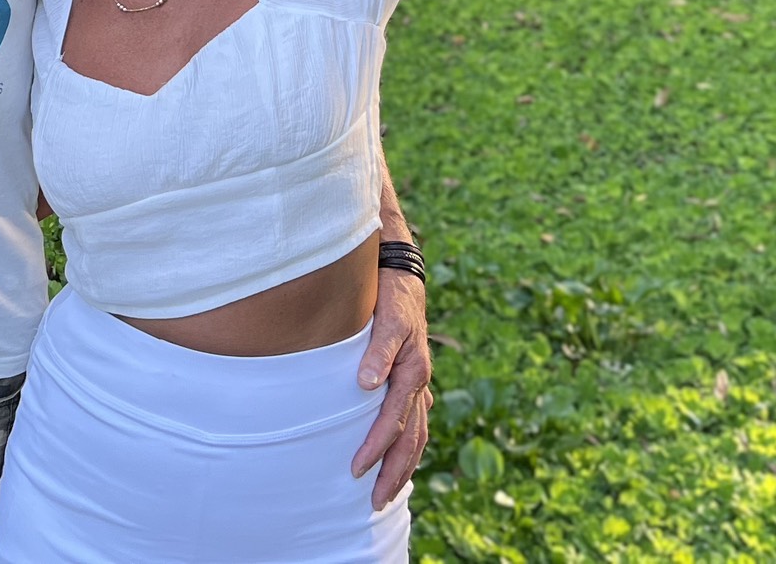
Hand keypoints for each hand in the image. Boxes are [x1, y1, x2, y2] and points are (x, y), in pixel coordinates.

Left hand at [351, 267, 432, 507]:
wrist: (402, 273)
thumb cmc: (391, 295)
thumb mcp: (387, 319)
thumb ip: (377, 351)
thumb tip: (367, 385)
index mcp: (413, 372)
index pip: (393, 422)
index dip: (375, 448)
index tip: (356, 471)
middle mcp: (420, 383)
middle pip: (411, 439)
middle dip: (393, 473)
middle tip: (374, 502)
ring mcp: (419, 383)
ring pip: (417, 435)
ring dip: (403, 466)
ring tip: (387, 492)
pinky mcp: (413, 379)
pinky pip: (416, 421)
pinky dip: (409, 445)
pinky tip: (400, 459)